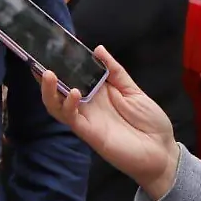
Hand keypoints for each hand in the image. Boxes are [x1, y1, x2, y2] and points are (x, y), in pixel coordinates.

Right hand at [40, 46, 179, 199]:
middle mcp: (87, 104)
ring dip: (49, 91)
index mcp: (97, 92)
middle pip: (58, 90)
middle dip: (45, 77)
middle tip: (38, 60)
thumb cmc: (150, 121)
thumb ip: (114, 71)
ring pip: (57, 106)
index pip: (72, 76)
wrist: (162, 151)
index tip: (49, 49)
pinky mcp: (89, 132)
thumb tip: (97, 48)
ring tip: (48, 74)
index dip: (60, 65)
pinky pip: (72, 118)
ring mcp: (86, 118)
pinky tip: (74, 92)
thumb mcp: (132, 90)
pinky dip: (68, 105)